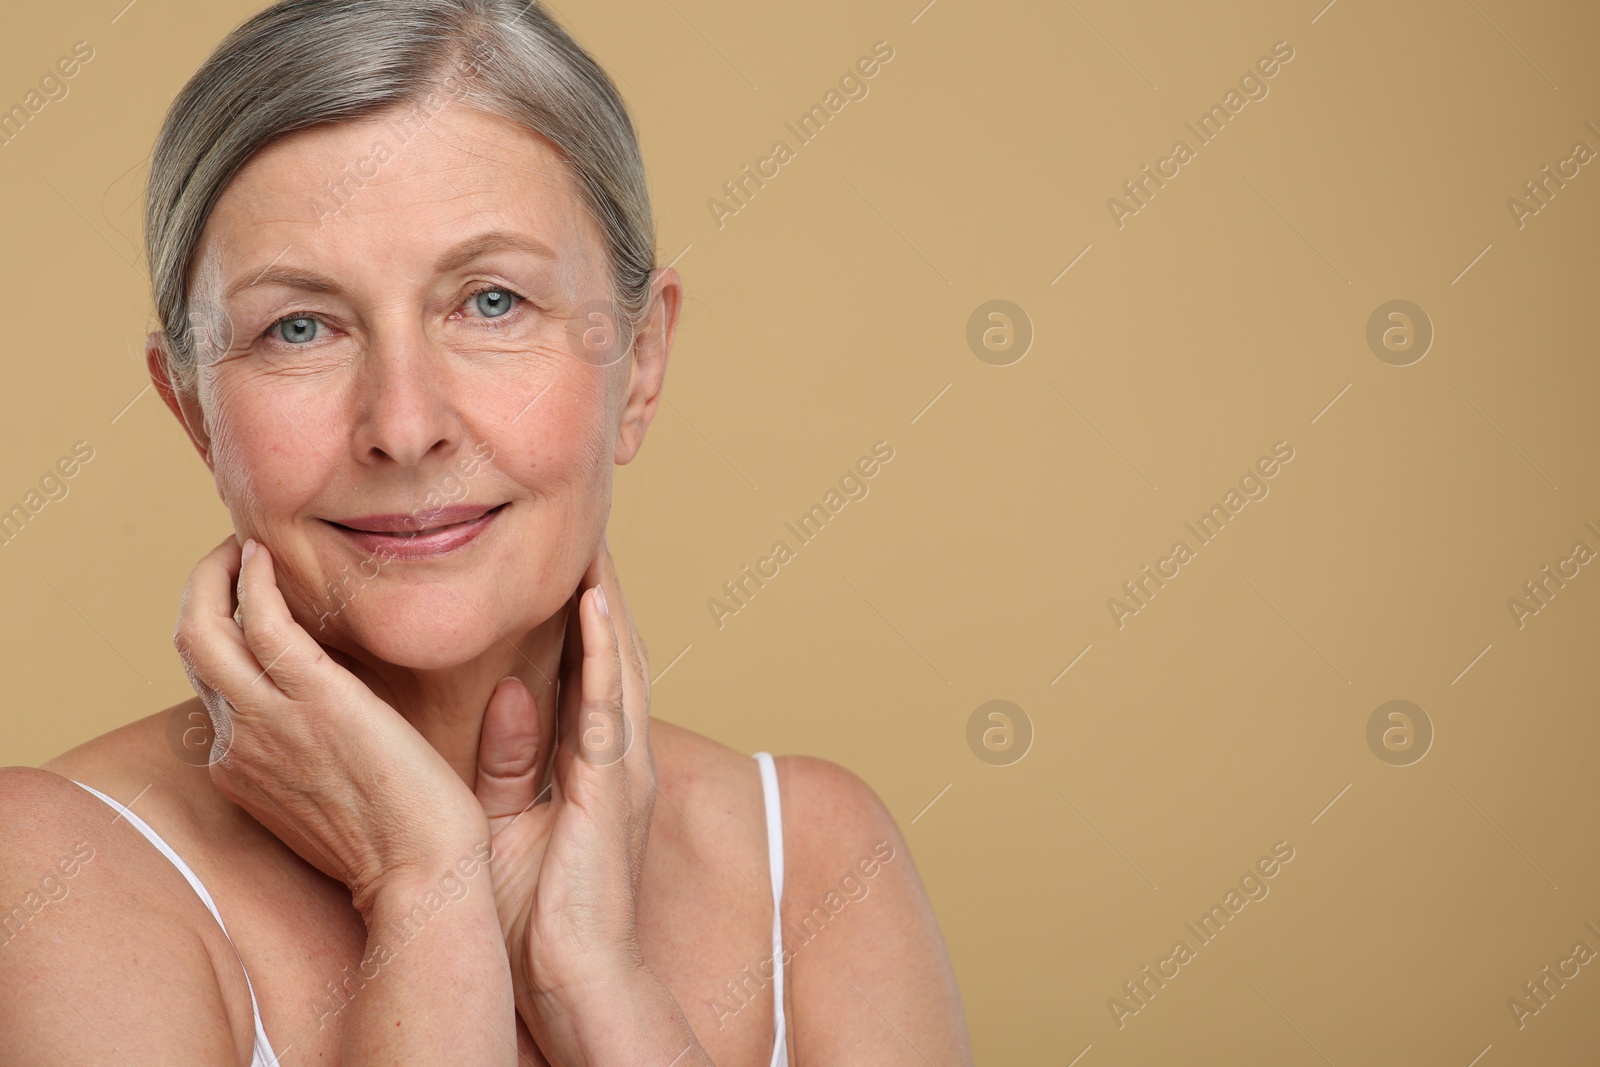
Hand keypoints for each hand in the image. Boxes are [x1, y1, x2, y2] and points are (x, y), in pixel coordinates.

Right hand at [174, 535, 490, 915]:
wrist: (422, 875)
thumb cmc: (404, 842)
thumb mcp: (335, 795)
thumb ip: (316, 751)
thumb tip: (337, 709)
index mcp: (243, 767)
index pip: (213, 684)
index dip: (222, 633)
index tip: (247, 599)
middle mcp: (239, 742)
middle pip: (191, 648)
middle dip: (202, 591)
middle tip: (236, 554)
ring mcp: (267, 719)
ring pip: (203, 628)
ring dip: (216, 574)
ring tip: (248, 543)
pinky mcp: (311, 697)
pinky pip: (257, 620)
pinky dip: (252, 580)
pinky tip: (269, 555)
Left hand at [473, 539, 662, 1060]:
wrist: (574, 982)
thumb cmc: (537, 918)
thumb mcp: (506, 821)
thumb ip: (509, 758)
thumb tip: (507, 692)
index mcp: (600, 768)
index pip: (592, 675)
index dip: (584, 618)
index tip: (567, 565)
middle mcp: (623, 758)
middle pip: (614, 655)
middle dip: (603, 593)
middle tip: (588, 531)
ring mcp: (626, 769)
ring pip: (619, 662)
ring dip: (608, 601)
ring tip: (593, 541)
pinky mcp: (614, 785)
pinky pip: (608, 701)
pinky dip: (602, 647)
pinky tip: (593, 601)